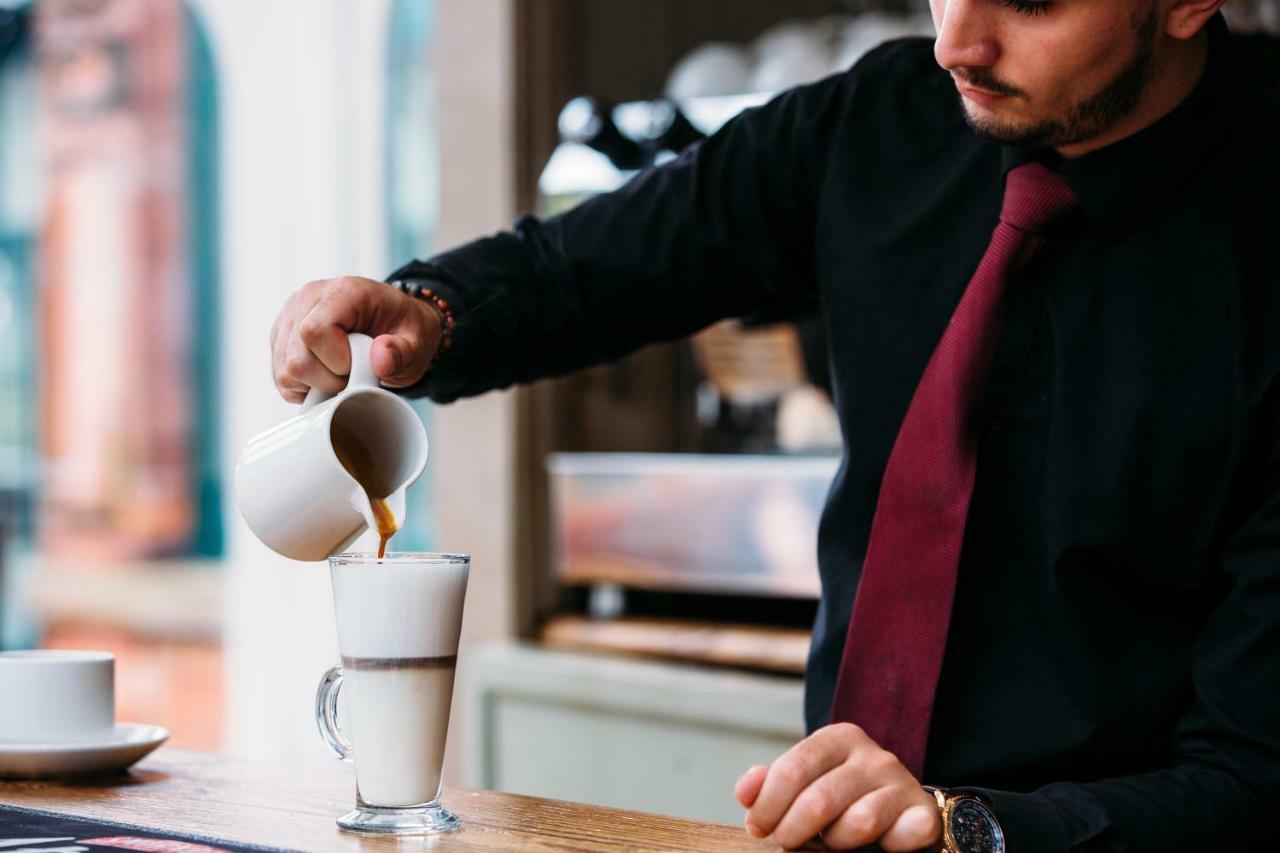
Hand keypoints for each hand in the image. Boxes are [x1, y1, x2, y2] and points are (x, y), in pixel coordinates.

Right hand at [270, 276, 443, 402]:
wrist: (394, 325)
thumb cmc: (403, 330)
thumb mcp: (418, 341)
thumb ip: (403, 352)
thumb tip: (380, 360)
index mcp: (343, 291)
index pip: (315, 331)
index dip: (337, 362)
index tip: (361, 365)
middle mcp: (308, 299)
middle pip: (296, 358)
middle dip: (330, 379)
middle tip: (355, 373)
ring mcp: (289, 318)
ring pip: (285, 371)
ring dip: (317, 384)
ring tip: (342, 372)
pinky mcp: (280, 338)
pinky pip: (281, 377)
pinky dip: (306, 387)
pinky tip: (327, 375)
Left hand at [734, 723, 941, 850]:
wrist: (900, 809)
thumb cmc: (842, 797)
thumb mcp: (805, 782)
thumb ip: (772, 783)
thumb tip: (745, 793)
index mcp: (839, 738)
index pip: (793, 768)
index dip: (768, 804)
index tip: (756, 827)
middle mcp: (873, 755)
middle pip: (820, 799)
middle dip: (792, 829)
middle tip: (785, 842)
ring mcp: (901, 782)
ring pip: (859, 821)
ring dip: (837, 841)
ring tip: (832, 843)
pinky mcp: (924, 813)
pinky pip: (908, 832)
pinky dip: (892, 844)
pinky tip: (881, 846)